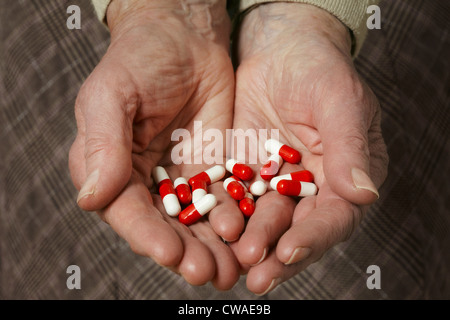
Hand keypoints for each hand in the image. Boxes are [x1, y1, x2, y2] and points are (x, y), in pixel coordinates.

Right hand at [69, 0, 242, 289]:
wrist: (184, 38)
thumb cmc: (140, 59)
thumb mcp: (113, 95)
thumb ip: (103, 145)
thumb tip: (91, 197)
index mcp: (111, 168)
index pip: (127, 212)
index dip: (147, 235)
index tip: (169, 254)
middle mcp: (145, 181)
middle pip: (165, 226)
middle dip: (185, 251)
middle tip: (208, 273)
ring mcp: (181, 177)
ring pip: (196, 221)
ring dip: (212, 246)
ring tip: (230, 269)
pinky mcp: (212, 169)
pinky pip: (223, 199)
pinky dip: (233, 219)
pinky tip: (246, 234)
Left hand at [230, 3, 388, 294]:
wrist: (279, 49)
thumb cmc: (318, 69)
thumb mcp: (338, 101)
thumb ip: (349, 148)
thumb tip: (365, 194)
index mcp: (343, 177)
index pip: (332, 217)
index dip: (312, 237)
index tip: (289, 252)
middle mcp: (309, 188)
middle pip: (294, 229)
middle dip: (274, 253)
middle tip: (254, 276)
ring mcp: (274, 183)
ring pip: (261, 221)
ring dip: (246, 244)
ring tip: (229, 264)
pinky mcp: (243, 173)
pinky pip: (233, 199)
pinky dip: (223, 218)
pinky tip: (210, 234)